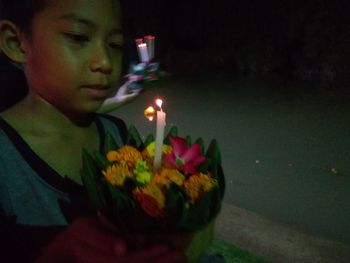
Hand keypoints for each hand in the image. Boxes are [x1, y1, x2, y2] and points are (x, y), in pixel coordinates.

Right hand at [36, 216, 184, 262]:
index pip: (130, 260)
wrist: (71, 248)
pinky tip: (168, 261)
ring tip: (181, 258)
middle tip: (181, 254)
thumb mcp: (84, 231)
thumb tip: (122, 248)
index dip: (150, 254)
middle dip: (161, 262)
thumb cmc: (79, 234)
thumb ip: (102, 239)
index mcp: (103, 260)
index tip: (168, 246)